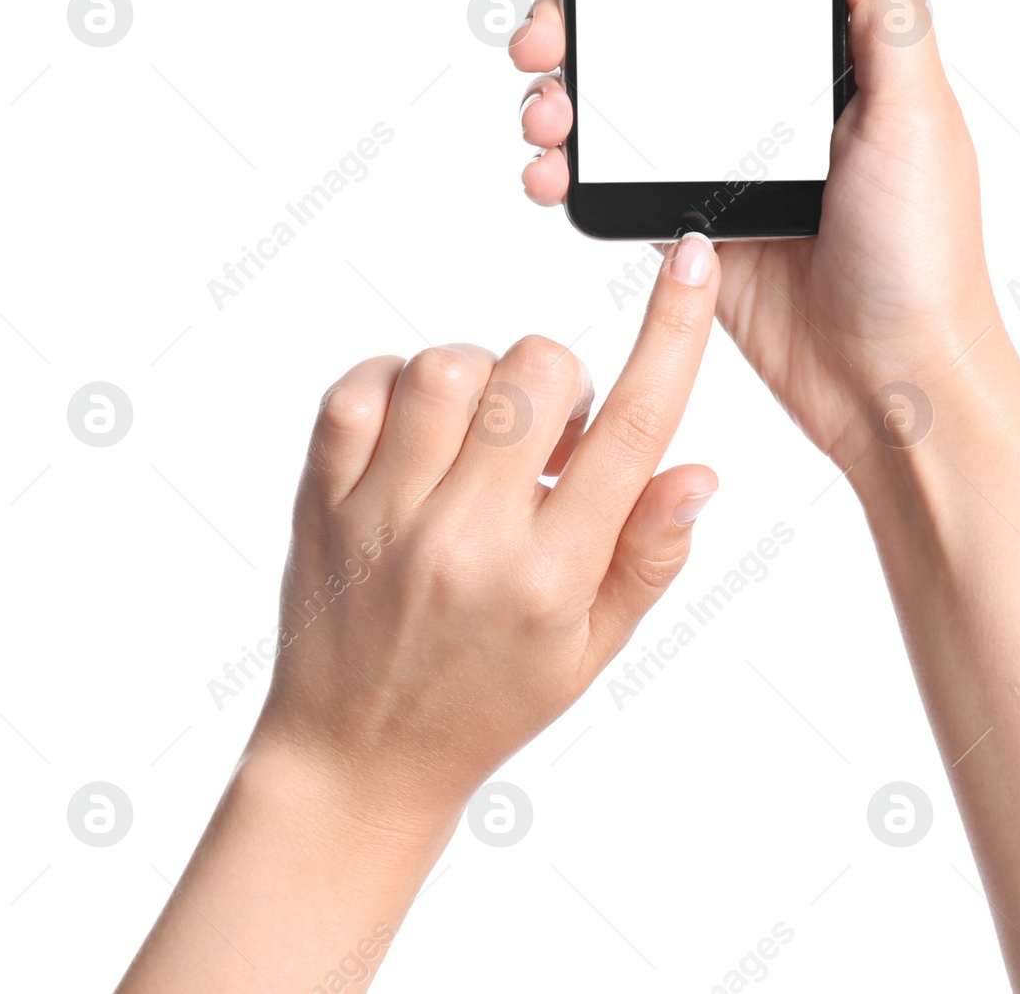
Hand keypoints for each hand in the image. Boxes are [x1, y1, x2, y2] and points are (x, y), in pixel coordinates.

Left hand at [246, 233, 720, 829]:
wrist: (358, 758)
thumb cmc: (488, 699)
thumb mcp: (595, 647)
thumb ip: (649, 553)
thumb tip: (696, 470)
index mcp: (552, 575)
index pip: (633, 430)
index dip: (674, 331)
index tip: (691, 261)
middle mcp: (469, 539)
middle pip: (537, 372)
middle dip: (558, 380)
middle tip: (545, 435)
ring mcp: (387, 516)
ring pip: (447, 366)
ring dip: (478, 380)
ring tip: (477, 436)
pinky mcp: (323, 498)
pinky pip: (360, 387)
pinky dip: (395, 385)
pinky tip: (416, 433)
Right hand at [510, 0, 1002, 465]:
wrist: (893, 383)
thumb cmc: (927, 253)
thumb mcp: (917, 113)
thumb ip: (885, 8)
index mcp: (821, 54)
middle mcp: (763, 95)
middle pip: (646, 26)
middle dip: (577, 15)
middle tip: (541, 33)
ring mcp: (718, 158)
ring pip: (614, 98)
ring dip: (559, 90)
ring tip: (543, 109)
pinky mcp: (686, 220)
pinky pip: (609, 176)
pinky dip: (565, 166)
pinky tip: (548, 170)